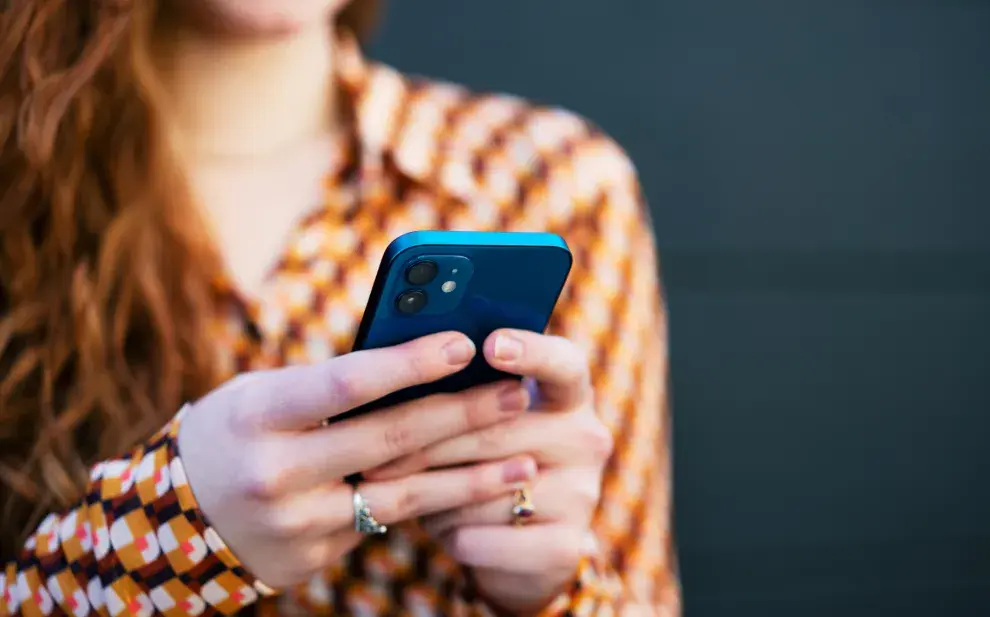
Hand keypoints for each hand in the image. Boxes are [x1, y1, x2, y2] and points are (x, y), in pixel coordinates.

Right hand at [177, 332, 536, 587]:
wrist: (172, 523)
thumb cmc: (230, 433)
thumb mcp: (260, 394)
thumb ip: (327, 384)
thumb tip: (416, 359)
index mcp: (259, 414)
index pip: (347, 384)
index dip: (411, 363)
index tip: (465, 343)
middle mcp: (276, 472)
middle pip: (389, 439)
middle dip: (462, 415)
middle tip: (516, 393)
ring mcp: (296, 523)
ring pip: (403, 494)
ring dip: (471, 477)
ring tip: (525, 461)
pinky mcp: (313, 557)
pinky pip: (384, 523)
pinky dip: (433, 504)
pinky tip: (477, 491)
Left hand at [366, 330, 613, 614]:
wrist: (516, 552)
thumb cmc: (482, 464)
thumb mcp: (480, 423)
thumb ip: (462, 393)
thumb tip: (399, 368)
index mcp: (569, 396)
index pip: (563, 363)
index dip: (530, 351)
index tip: (490, 344)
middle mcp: (586, 439)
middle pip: (499, 430)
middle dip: (428, 443)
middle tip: (373, 451)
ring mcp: (582, 494)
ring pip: (483, 489)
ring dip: (434, 494)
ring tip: (407, 494)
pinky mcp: (565, 547)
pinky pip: (483, 536)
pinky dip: (450, 534)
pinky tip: (441, 528)